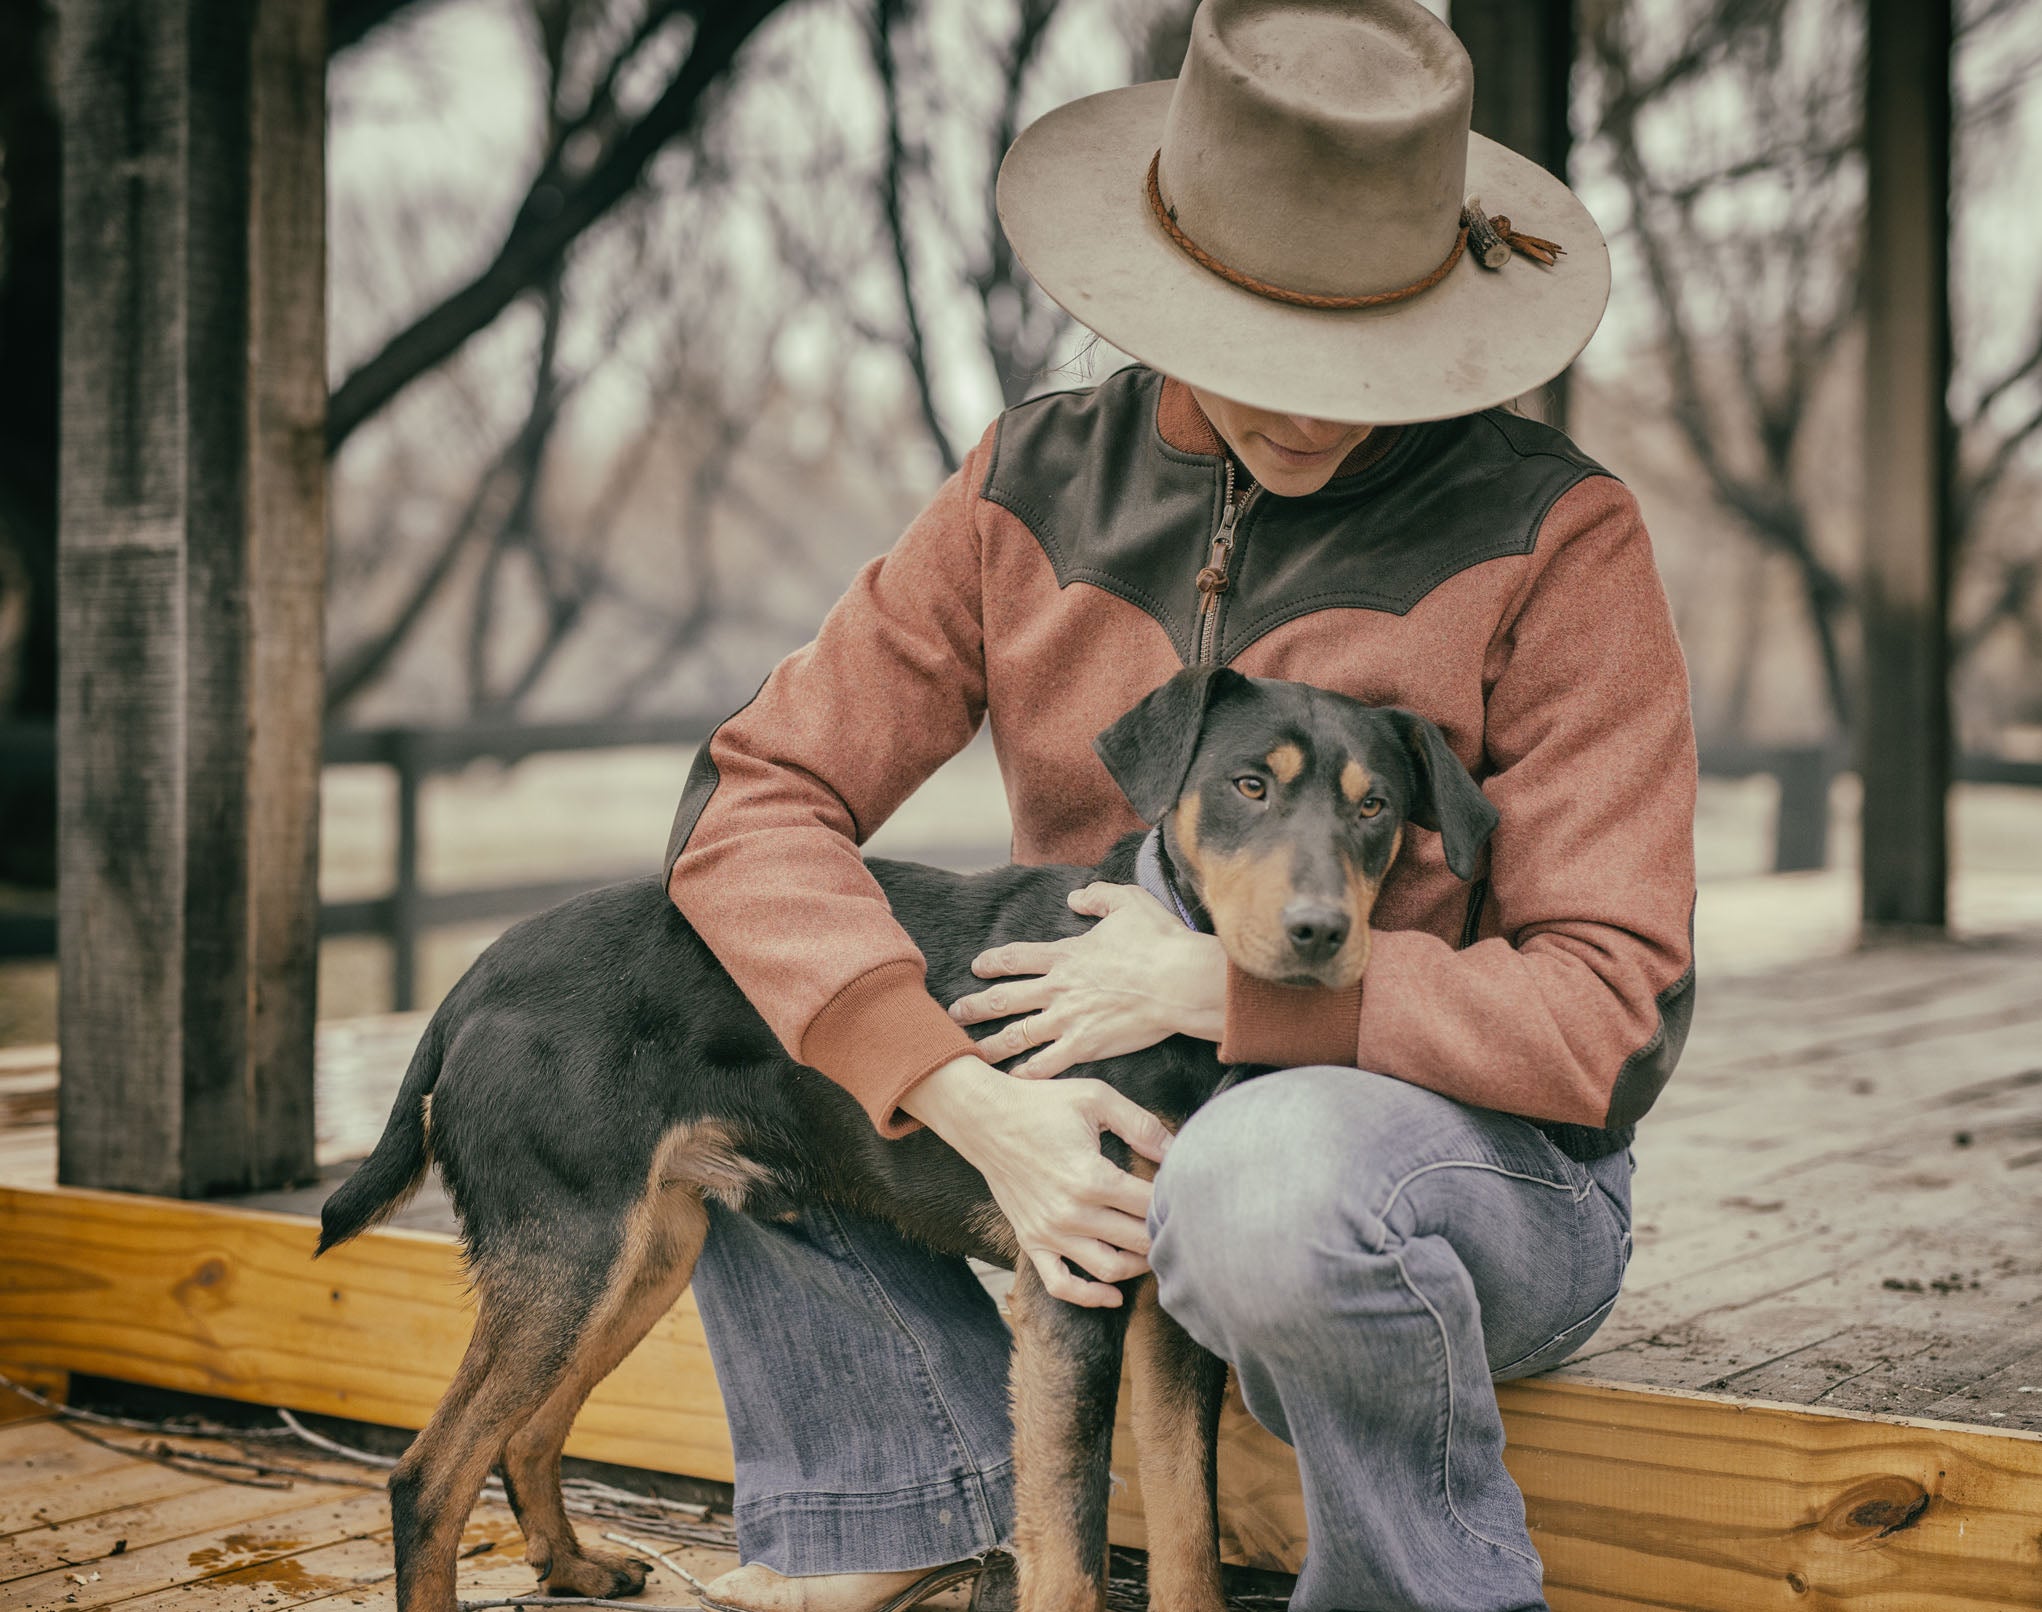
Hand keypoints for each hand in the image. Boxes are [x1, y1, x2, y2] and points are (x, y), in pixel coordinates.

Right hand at [899, 1054, 1172, 1306]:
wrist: (983, 1119)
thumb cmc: (1041, 1105)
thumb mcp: (1096, 1098)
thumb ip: (1141, 1124)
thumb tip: (1177, 1152)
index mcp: (1091, 1177)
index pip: (1149, 1204)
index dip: (1175, 1200)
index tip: (1187, 1194)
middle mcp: (1071, 1213)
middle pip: (1137, 1240)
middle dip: (1164, 1234)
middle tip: (1180, 1224)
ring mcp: (1049, 1233)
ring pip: (1109, 1269)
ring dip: (1139, 1265)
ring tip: (1154, 1248)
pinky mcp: (1031, 1241)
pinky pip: (1061, 1285)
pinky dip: (1089, 1297)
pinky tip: (1113, 1294)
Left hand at [947, 883, 1226, 1078]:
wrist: (1180, 982)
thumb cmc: (1159, 941)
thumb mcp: (1128, 902)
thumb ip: (1099, 896)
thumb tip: (1076, 896)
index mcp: (1066, 954)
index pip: (1017, 957)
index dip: (994, 961)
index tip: (978, 966)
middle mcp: (1059, 988)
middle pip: (1004, 998)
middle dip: (975, 1006)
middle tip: (953, 1014)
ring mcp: (1069, 1019)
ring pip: (1017, 1035)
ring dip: (991, 1044)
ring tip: (970, 1053)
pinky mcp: (1086, 1045)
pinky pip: (1047, 1063)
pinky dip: (1028, 1073)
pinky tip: (1013, 1080)